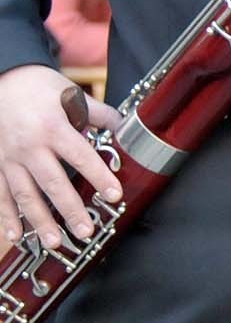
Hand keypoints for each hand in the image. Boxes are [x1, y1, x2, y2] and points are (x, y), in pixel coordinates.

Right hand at [0, 63, 121, 248]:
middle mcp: (30, 146)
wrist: (3, 80)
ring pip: (25, 195)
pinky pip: (1, 195)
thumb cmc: (42, 88)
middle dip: (70, 209)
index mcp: (53, 127)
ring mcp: (9, 158)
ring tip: (55, 242)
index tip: (114, 195)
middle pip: (52, 182)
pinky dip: (6, 217)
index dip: (99, 176)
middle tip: (85, 231)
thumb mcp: (72, 95)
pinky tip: (16, 236)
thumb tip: (126, 129)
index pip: (81, 156)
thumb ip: (99, 115)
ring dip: (39, 221)